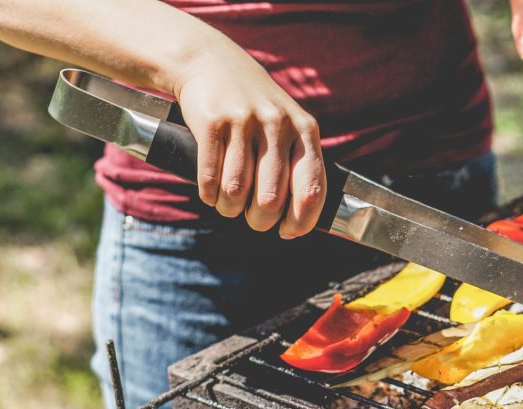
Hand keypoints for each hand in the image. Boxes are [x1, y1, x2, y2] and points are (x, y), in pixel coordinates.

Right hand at [172, 41, 324, 237]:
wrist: (210, 62)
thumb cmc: (256, 108)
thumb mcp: (288, 125)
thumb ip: (299, 164)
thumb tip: (301, 222)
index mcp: (305, 130)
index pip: (312, 189)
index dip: (301, 221)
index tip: (288, 232)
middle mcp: (278, 125)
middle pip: (271, 198)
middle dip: (260, 220)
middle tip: (254, 220)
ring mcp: (244, 121)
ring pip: (237, 191)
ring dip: (231, 209)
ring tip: (229, 206)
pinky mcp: (212, 122)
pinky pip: (210, 177)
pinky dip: (210, 195)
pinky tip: (212, 195)